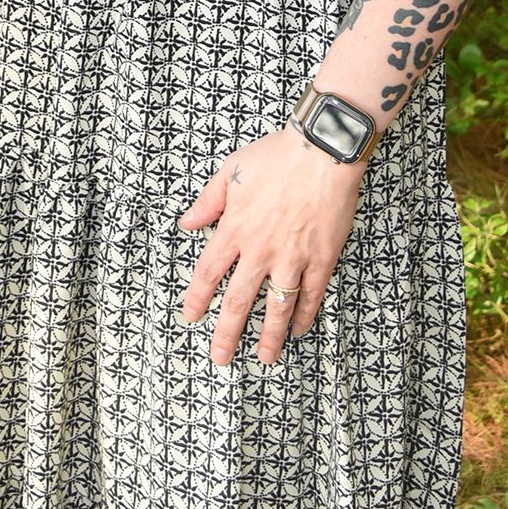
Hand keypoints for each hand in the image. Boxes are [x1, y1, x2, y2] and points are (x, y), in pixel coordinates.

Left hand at [178, 127, 365, 365]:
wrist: (321, 150)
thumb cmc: (276, 156)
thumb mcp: (231, 171)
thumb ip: (208, 201)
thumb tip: (186, 222)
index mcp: (235, 228)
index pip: (209, 272)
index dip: (198, 298)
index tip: (191, 317)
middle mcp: (260, 250)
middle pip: (238, 301)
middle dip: (227, 333)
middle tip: (220, 357)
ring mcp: (292, 257)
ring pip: (276, 308)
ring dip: (268, 336)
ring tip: (264, 358)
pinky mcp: (321, 259)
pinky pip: (311, 296)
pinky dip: (304, 316)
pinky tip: (299, 330)